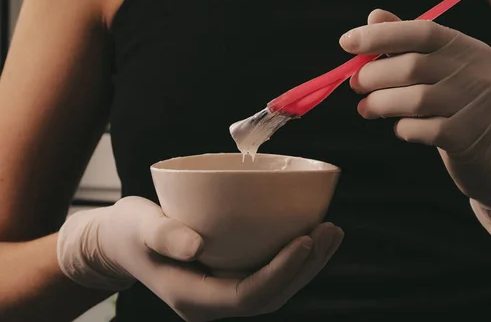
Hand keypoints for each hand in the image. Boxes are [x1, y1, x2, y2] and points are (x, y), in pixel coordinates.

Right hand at [57, 196, 342, 320]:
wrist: (121, 242)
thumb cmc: (128, 232)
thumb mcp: (137, 226)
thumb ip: (163, 235)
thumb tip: (196, 246)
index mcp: (193, 298)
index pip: (249, 294)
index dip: (282, 271)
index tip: (305, 239)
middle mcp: (214, 301)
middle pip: (272, 295)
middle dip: (306, 267)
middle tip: (330, 230)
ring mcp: (223, 290)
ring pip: (276, 287)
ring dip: (307, 263)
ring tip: (331, 231)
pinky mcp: (229, 275)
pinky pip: (268, 272)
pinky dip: (293, 256)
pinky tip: (309, 232)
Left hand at [339, 9, 490, 240]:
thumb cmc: (454, 106)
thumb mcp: (438, 71)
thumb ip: (407, 43)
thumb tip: (374, 16)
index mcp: (469, 49)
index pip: (423, 31)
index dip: (381, 35)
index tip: (346, 42)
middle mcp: (478, 72)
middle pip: (412, 67)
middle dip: (373, 75)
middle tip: (356, 85)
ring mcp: (476, 105)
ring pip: (413, 100)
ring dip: (380, 103)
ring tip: (366, 108)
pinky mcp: (466, 136)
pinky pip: (419, 129)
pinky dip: (401, 128)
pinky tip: (401, 128)